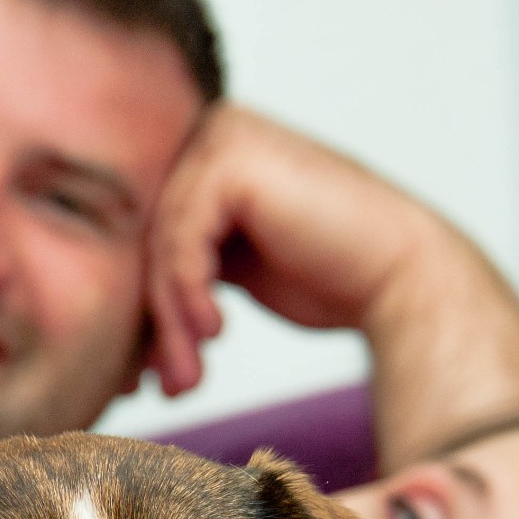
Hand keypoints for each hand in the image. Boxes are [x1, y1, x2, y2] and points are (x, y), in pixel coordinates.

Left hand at [144, 106, 424, 394]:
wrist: (403, 279)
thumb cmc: (331, 277)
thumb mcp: (233, 268)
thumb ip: (179, 267)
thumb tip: (115, 315)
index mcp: (207, 149)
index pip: (145, 235)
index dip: (139, 308)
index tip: (135, 375)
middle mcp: (210, 130)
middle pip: (145, 240)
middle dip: (147, 323)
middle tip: (150, 387)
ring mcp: (220, 138)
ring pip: (159, 248)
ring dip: (169, 324)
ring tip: (186, 379)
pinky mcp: (230, 160)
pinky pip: (180, 243)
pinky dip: (187, 297)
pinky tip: (215, 332)